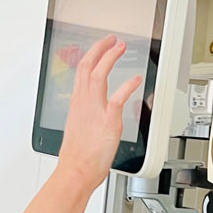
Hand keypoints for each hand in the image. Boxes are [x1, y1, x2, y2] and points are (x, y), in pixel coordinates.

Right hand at [56, 35, 140, 190]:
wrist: (75, 171)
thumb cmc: (76, 158)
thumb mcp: (77, 130)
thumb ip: (86, 118)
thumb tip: (91, 118)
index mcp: (76, 105)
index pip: (81, 72)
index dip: (92, 56)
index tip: (100, 48)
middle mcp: (84, 104)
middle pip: (88, 67)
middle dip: (100, 49)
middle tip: (111, 40)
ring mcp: (95, 111)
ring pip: (99, 75)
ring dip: (110, 58)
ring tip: (120, 47)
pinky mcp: (109, 121)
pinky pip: (118, 98)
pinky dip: (127, 86)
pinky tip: (136, 79)